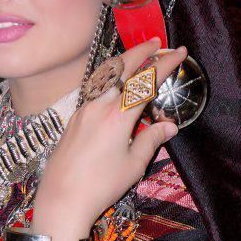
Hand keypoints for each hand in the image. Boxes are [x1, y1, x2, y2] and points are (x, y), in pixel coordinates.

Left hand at [32, 38, 186, 236]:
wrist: (61, 199)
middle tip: (157, 42)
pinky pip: (93, 91)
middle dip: (141, 52)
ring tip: (136, 56)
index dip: (165, 65)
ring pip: (104, 77)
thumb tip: (169, 125)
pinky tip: (113, 84)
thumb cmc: (100, 186)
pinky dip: (108, 80)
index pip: (146, 82)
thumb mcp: (133, 166)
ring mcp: (82, 111)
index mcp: (118, 117)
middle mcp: (98, 107)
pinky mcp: (73, 119)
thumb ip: (152, 140)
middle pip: (121, 69)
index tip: (179, 52)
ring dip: (123, 63)